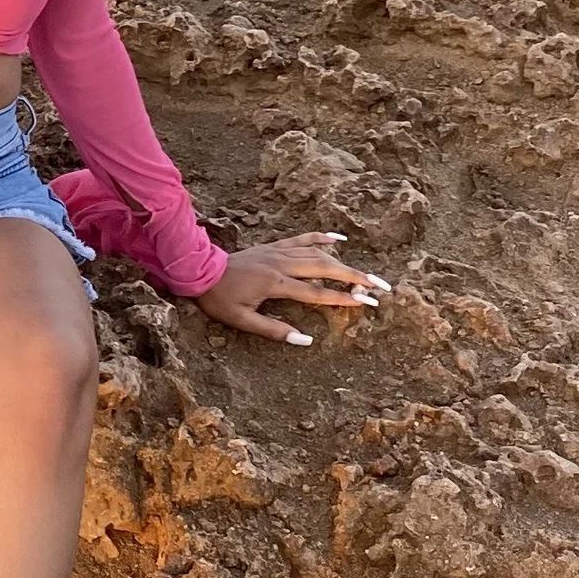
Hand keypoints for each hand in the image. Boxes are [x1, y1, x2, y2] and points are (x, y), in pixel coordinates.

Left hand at [194, 232, 389, 346]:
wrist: (199, 271)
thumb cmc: (220, 299)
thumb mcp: (242, 320)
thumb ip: (274, 331)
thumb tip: (305, 340)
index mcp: (276, 283)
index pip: (317, 293)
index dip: (343, 298)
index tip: (366, 303)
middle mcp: (282, 264)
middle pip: (326, 269)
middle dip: (355, 277)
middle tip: (379, 286)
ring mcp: (279, 252)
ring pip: (318, 253)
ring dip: (344, 261)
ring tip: (367, 271)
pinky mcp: (274, 246)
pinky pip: (302, 238)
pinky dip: (321, 237)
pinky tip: (338, 239)